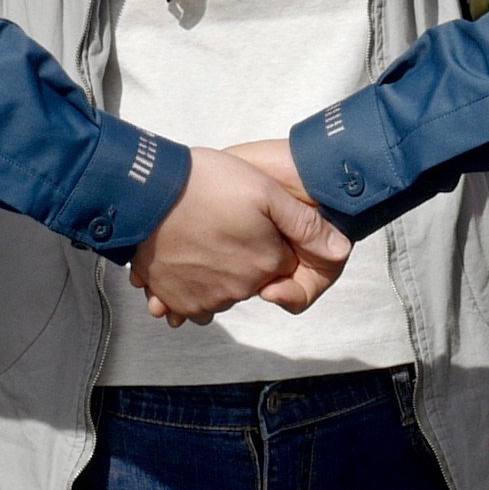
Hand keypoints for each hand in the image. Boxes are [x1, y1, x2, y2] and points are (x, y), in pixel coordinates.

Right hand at [139, 143, 348, 322]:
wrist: (148, 193)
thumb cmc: (207, 184)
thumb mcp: (265, 191)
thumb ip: (305, 223)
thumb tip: (341, 249)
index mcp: (266, 263)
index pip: (284, 261)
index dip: (273, 237)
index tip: (253, 218)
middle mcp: (240, 289)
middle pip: (255, 277)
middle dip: (246, 255)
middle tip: (224, 221)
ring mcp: (206, 299)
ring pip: (224, 290)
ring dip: (219, 273)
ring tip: (202, 238)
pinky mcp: (176, 298)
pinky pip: (191, 305)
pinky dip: (190, 289)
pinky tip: (184, 262)